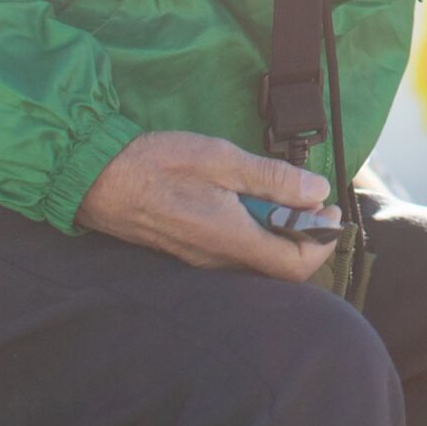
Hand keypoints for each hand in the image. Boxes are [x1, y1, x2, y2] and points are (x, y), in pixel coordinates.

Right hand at [77, 130, 341, 281]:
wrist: (97, 178)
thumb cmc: (157, 163)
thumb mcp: (221, 158)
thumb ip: (271, 178)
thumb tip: (317, 191)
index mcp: (230, 238)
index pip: (293, 266)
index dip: (321, 242)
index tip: (328, 210)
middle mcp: (217, 260)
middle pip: (278, 267)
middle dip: (303, 235)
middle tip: (308, 198)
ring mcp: (200, 261)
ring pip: (256, 260)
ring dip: (277, 232)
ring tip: (279, 194)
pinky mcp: (188, 254)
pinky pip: (234, 253)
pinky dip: (253, 231)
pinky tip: (247, 200)